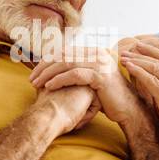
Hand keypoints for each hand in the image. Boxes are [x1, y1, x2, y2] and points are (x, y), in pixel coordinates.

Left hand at [28, 45, 147, 128]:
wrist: (127, 108)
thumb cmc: (106, 96)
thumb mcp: (91, 79)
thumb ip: (78, 70)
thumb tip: (56, 68)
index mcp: (94, 51)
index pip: (65, 51)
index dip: (48, 60)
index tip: (35, 72)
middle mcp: (97, 53)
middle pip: (63, 55)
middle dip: (45, 67)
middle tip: (31, 78)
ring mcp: (100, 63)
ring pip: (67, 63)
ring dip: (48, 74)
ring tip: (36, 84)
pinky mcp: (101, 75)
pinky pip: (74, 75)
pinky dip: (59, 80)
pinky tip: (49, 87)